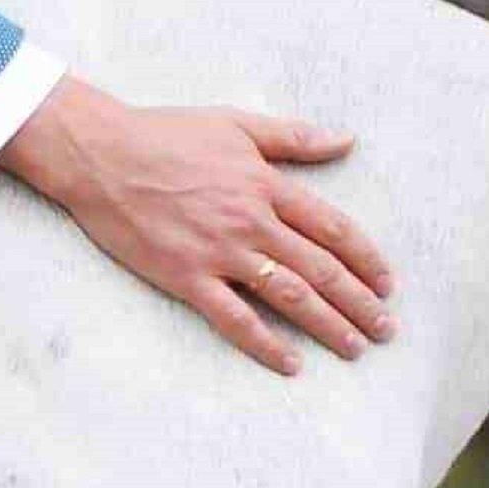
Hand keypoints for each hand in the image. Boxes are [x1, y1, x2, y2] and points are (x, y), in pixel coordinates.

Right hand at [0, 75, 397, 375]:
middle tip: (385, 329)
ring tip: (355, 348)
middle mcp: (252, 221)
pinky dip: (265, 342)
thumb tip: (346, 140)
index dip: (366, 259)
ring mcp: (220, 252)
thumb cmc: (167, 134)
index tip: (387, 283)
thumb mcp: (236, 124)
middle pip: (321, 268)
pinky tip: (290, 363)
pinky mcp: (187, 277)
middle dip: (359, 302)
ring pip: (289, 294)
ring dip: (327, 325)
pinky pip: (234, 318)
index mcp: (267, 185)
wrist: (102, 155)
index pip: (333, 228)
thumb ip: (293, 138)